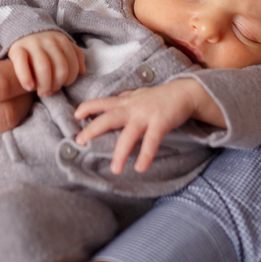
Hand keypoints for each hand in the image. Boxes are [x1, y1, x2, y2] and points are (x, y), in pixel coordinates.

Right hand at [8, 31, 85, 95]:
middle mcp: (49, 41)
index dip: (68, 81)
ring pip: (44, 68)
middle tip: (50, 92)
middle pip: (60, 68)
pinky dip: (26, 78)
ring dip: (45, 85)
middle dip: (57, 85)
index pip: (71, 66)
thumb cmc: (45, 45)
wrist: (21, 30)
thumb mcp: (62, 46)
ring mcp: (32, 44)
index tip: (61, 86)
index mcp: (62, 40)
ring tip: (41, 92)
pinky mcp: (17, 49)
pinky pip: (22, 65)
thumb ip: (76, 55)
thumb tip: (82, 71)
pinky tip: (29, 87)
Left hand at [74, 79, 206, 173]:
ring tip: (115, 169)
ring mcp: (146, 115)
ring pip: (129, 134)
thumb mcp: (138, 95)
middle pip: (109, 118)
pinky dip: (146, 154)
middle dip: (93, 129)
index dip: (89, 107)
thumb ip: (124, 99)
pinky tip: (140, 168)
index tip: (75, 114)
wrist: (184, 92)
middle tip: (80, 141)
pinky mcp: (161, 123)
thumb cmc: (159, 97)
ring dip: (121, 152)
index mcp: (126, 102)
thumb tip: (108, 102)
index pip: (103, 102)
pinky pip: (152, 141)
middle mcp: (132, 107)